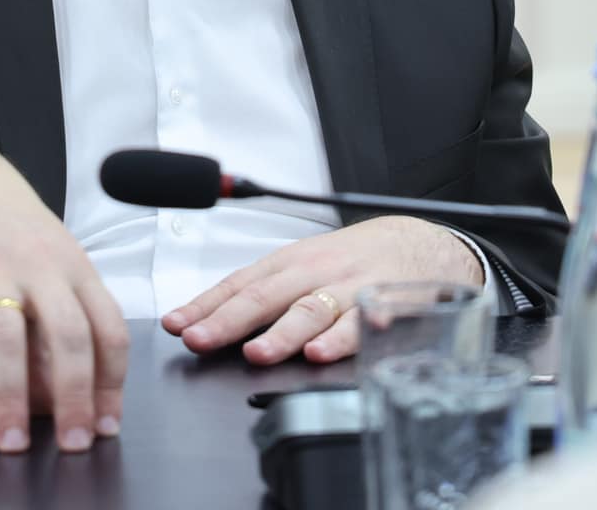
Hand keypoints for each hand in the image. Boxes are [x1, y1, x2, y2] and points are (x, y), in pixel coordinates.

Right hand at [0, 139, 128, 455]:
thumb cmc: (9, 228)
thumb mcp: (48, 266)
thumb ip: (55, 328)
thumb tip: (54, 400)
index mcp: (74, 267)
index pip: (109, 328)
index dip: (112, 382)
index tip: (106, 425)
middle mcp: (38, 267)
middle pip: (69, 334)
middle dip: (75, 396)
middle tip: (74, 442)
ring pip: (7, 339)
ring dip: (11, 397)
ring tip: (12, 443)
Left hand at [160, 217, 482, 364]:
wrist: (421, 243)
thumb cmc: (353, 260)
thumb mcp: (305, 266)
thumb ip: (264, 295)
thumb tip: (208, 321)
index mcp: (289, 262)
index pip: (238, 283)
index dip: (205, 305)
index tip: (175, 325)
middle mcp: (314, 271)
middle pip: (266, 295)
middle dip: (229, 320)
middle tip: (200, 340)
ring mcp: (347, 287)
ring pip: (311, 310)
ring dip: (282, 333)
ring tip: (258, 354)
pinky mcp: (383, 303)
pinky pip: (362, 323)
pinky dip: (342, 338)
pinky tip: (323, 352)